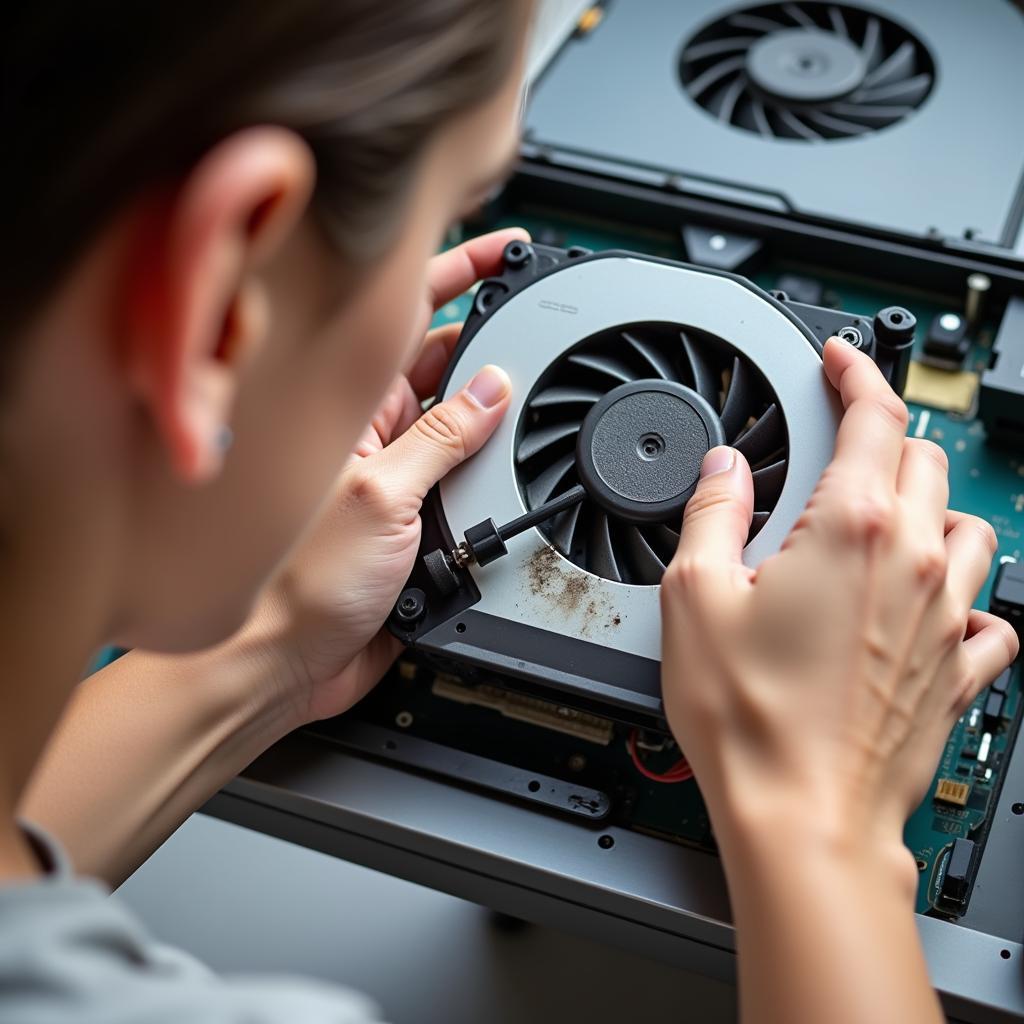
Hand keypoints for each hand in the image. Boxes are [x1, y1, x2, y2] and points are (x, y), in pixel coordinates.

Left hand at [247, 228, 526, 723]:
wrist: (285, 664)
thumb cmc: (296, 583)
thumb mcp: (382, 496)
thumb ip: (444, 438)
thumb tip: (492, 388)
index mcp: (352, 407)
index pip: (411, 317)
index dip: (462, 274)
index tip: (511, 251)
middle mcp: (375, 433)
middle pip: (448, 365)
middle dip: (496, 347)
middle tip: (544, 338)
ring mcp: (399, 475)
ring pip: (466, 426)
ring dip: (500, 421)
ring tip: (530, 417)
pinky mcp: (418, 519)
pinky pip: (469, 483)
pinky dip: (496, 476)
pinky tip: (514, 474)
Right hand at [660, 337, 1018, 880]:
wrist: (804, 818)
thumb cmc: (750, 719)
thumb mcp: (694, 596)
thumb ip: (711, 512)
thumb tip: (724, 470)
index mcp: (851, 529)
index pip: (875, 416)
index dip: (857, 372)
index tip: (843, 359)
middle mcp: (914, 564)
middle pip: (926, 462)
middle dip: (885, 440)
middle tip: (843, 450)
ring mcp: (946, 619)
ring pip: (971, 528)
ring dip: (933, 508)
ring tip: (891, 522)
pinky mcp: (959, 672)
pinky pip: (992, 614)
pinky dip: (967, 595)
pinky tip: (933, 606)